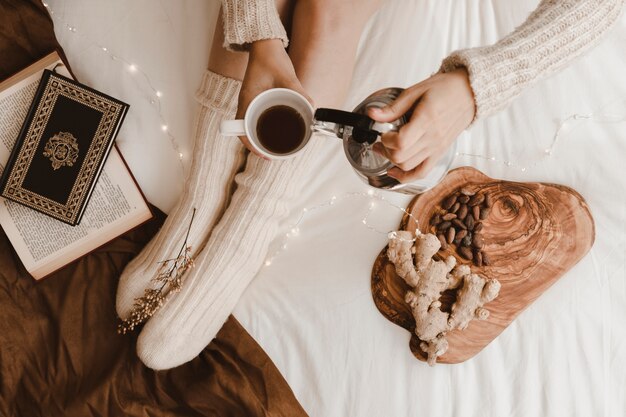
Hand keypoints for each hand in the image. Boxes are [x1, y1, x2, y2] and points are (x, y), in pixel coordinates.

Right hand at [237, 39, 312, 155]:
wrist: (264, 45)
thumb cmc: (271, 58)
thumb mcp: (287, 77)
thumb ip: (299, 92)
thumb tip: (312, 108)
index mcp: (248, 101)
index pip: (242, 131)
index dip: (252, 146)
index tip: (264, 154)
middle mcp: (247, 104)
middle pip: (247, 132)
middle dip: (259, 146)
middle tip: (274, 155)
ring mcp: (251, 102)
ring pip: (252, 126)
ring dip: (261, 137)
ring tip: (277, 146)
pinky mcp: (257, 99)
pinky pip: (257, 117)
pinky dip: (264, 127)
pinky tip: (277, 131)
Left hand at [368, 69, 474, 181]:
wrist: (469, 93)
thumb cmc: (444, 89)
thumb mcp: (416, 91)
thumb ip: (393, 107)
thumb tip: (372, 114)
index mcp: (427, 120)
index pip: (401, 142)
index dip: (386, 140)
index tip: (383, 132)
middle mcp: (433, 137)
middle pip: (401, 156)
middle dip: (385, 151)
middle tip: (379, 142)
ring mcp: (437, 147)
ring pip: (408, 166)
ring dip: (393, 162)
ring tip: (386, 150)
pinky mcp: (440, 153)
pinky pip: (422, 172)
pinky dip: (407, 177)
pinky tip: (395, 172)